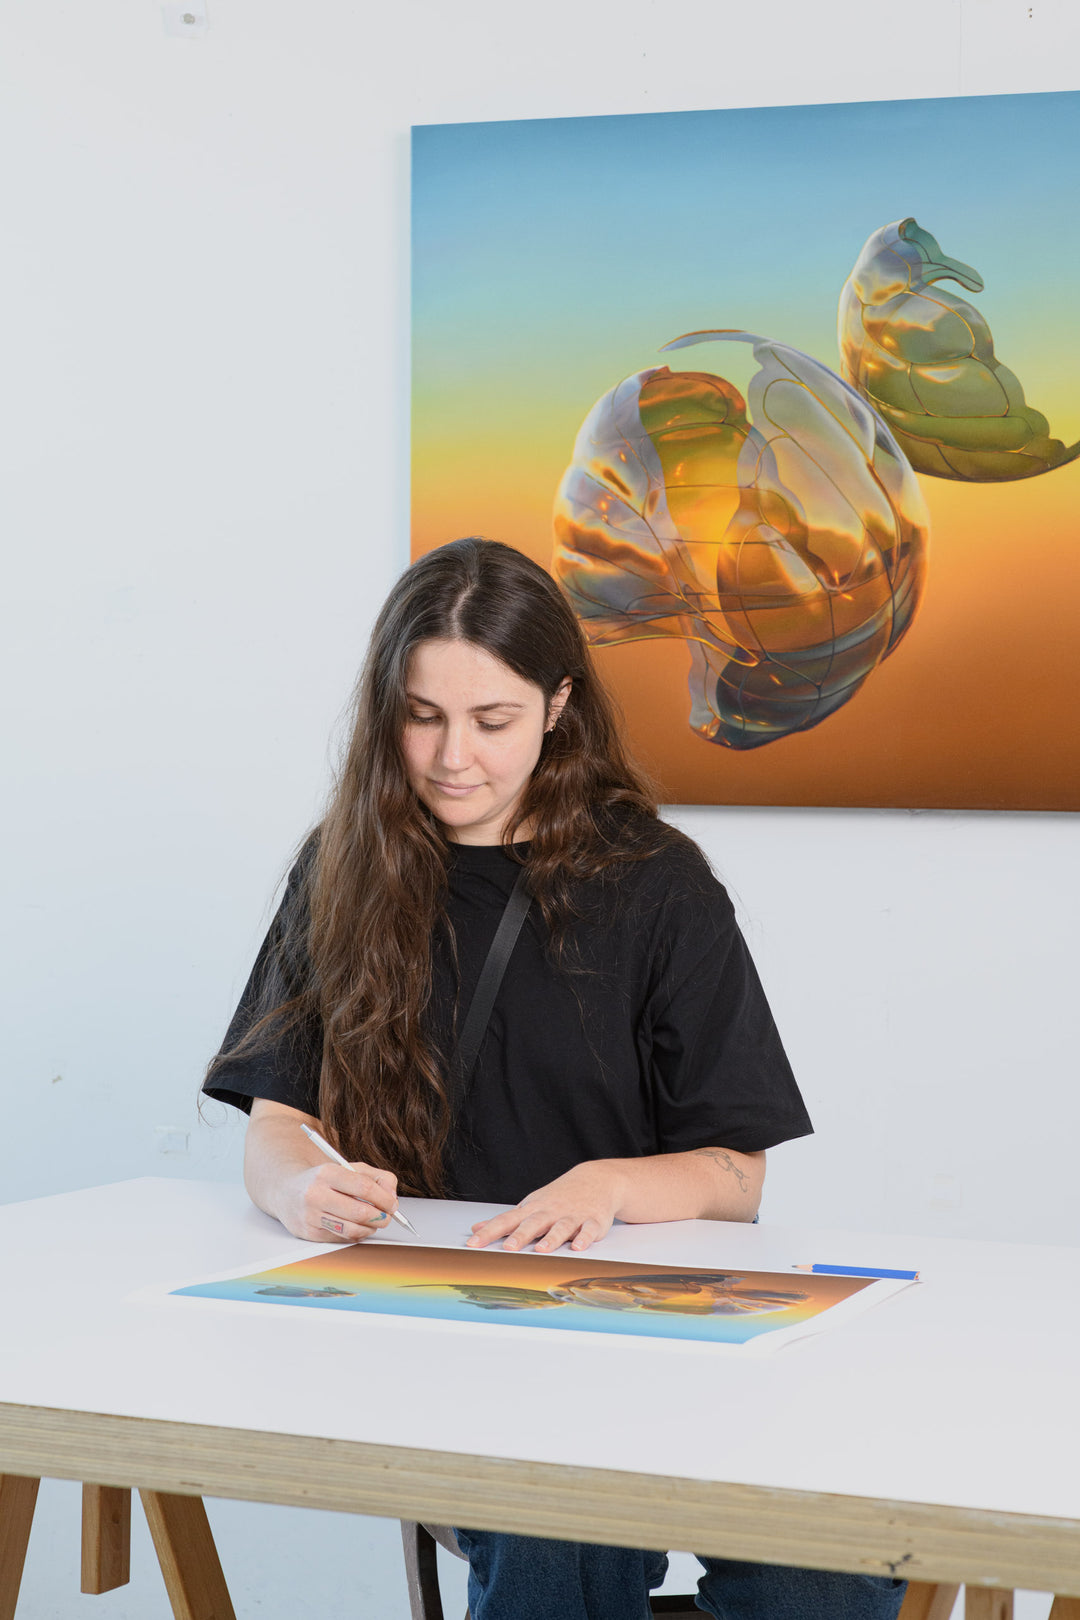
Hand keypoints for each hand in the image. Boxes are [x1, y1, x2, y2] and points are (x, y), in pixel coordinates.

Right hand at [283, 1160, 398, 1243]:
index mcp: (327, 1173)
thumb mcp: (349, 1168)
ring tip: (372, 1222)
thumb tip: (392, 1198)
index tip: (393, 1205)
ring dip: (369, 1229)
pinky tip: (356, 1226)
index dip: (384, 1199)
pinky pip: (341, 1239)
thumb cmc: (324, 1180)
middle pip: (359, 1212)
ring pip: (351, 1230)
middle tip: (386, 1217)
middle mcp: (315, 1194)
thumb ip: (377, 1178)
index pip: (364, 1187)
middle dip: (380, 1217)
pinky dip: (355, 1235)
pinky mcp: (308, 1233)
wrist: (286, 1190)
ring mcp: (310, 1216)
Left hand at [466, 1162, 625, 1254]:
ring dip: (551, 1238)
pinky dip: (584, 1238)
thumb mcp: (530, 1205)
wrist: (596, 1179)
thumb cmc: (558, 1198)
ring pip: (561, 1228)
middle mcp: (550, 1212)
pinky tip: (578, 1247)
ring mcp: (572, 1216)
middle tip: (507, 1248)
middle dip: (520, 1236)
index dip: (489, 1232)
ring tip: (541, 1249)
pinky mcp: (593, 1222)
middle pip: (533, 1224)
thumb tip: (476, 1228)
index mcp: (533, 1209)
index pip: (506, 1220)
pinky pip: (589, 1230)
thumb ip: (506, 1221)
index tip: (472, 1243)